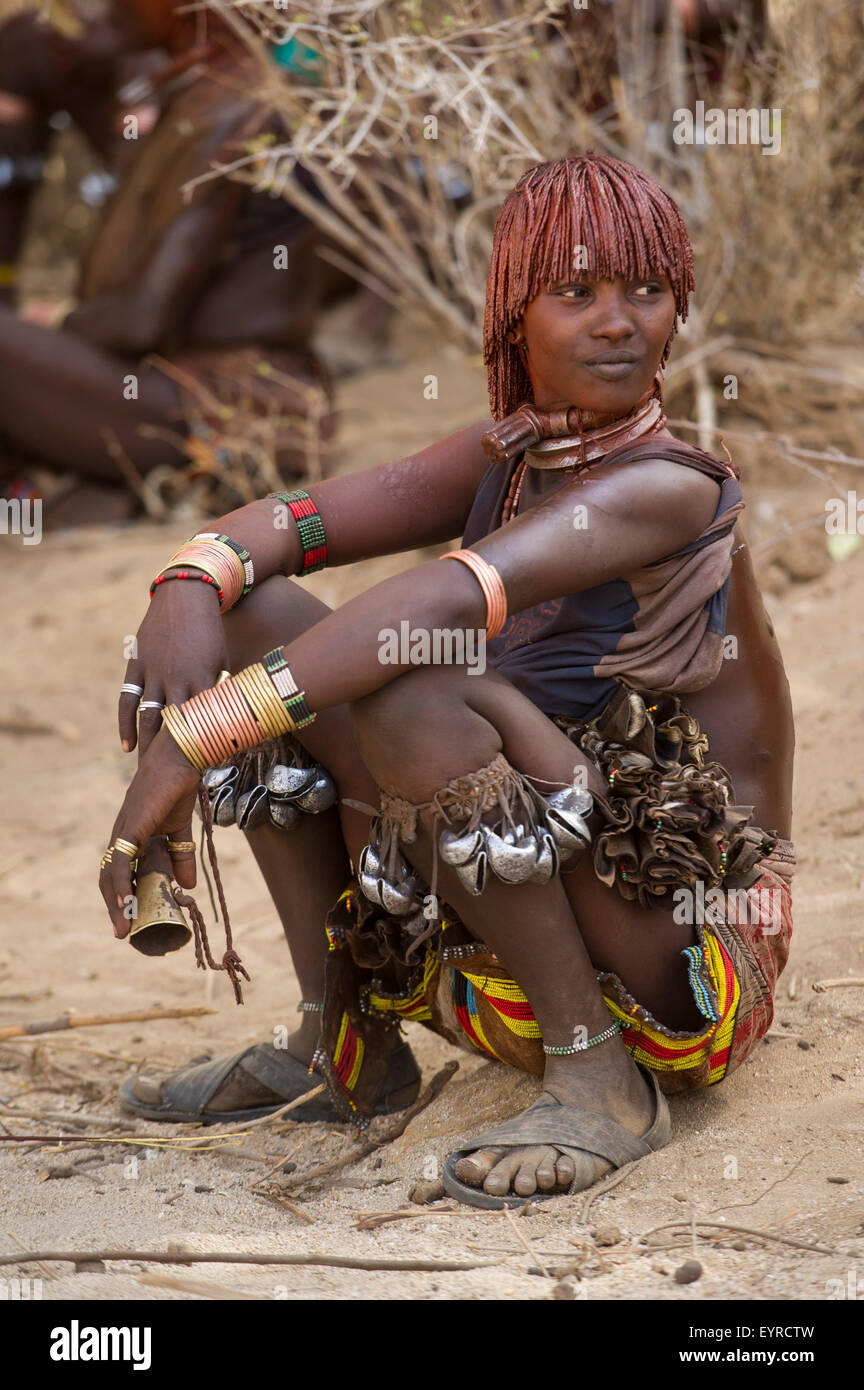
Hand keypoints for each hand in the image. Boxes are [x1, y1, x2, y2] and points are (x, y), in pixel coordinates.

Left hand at [99, 729, 201, 938]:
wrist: (180, 758)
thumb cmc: (178, 786)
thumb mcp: (181, 829)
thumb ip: (182, 855)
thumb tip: (188, 886)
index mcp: (131, 833)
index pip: (118, 869)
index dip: (120, 893)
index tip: (128, 918)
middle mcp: (122, 833)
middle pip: (110, 876)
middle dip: (115, 905)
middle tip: (123, 931)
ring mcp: (124, 830)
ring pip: (112, 873)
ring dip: (116, 903)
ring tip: (123, 927)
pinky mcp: (132, 827)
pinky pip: (122, 861)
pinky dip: (122, 884)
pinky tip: (126, 903)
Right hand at [119, 578, 227, 756]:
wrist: (187, 595)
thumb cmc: (211, 631)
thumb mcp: (223, 661)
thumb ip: (221, 691)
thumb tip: (230, 719)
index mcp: (206, 680)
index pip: (205, 724)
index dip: (204, 750)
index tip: (206, 773)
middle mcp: (179, 680)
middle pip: (175, 728)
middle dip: (174, 758)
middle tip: (172, 784)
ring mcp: (156, 673)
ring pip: (150, 719)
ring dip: (149, 748)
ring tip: (149, 773)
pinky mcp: (138, 665)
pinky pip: (128, 700)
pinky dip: (125, 724)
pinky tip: (127, 746)